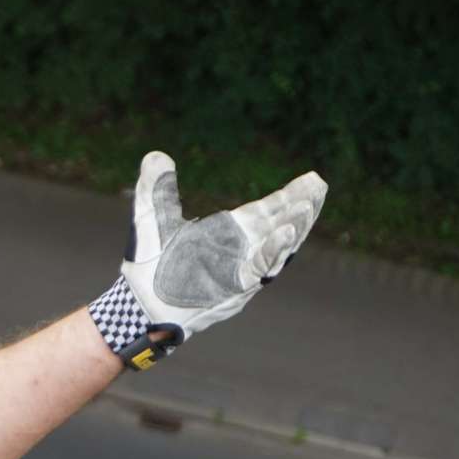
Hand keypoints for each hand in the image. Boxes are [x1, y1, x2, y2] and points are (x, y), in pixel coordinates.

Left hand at [116, 151, 327, 345]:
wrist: (138, 303)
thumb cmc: (148, 266)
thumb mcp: (152, 218)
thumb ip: (157, 188)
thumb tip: (155, 155)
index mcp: (230, 231)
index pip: (268, 209)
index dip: (290, 195)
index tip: (311, 179)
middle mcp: (241, 249)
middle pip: (281, 224)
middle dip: (301, 206)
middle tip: (320, 186)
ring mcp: (241, 269)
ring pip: (278, 246)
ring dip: (295, 226)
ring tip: (308, 205)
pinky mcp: (235, 288)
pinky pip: (260, 268)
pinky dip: (273, 251)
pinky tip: (286, 233)